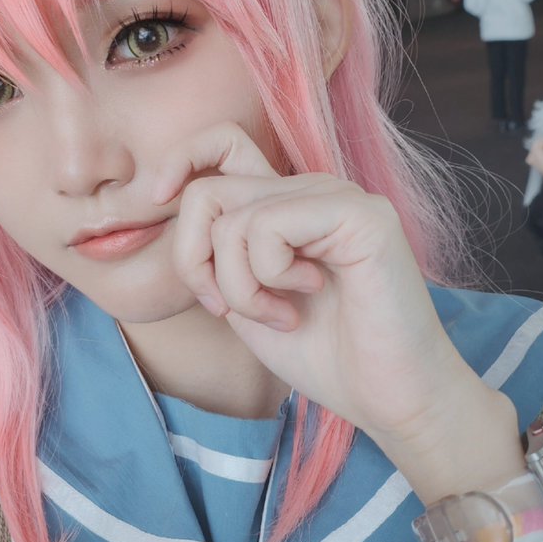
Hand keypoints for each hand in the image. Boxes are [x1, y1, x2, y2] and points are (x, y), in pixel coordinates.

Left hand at [153, 123, 523, 500]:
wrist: (389, 397)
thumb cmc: (324, 354)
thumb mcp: (244, 299)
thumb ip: (215, 253)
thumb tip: (170, 202)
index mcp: (287, 202)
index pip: (220, 144)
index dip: (177, 163)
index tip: (153, 202)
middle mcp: (311, 188)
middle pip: (206, 190)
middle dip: (195, 262)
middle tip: (227, 308)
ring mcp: (338, 195)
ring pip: (231, 217)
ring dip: (238, 285)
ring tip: (280, 313)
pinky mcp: (359, 213)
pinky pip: (266, 227)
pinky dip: (267, 278)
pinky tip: (307, 297)